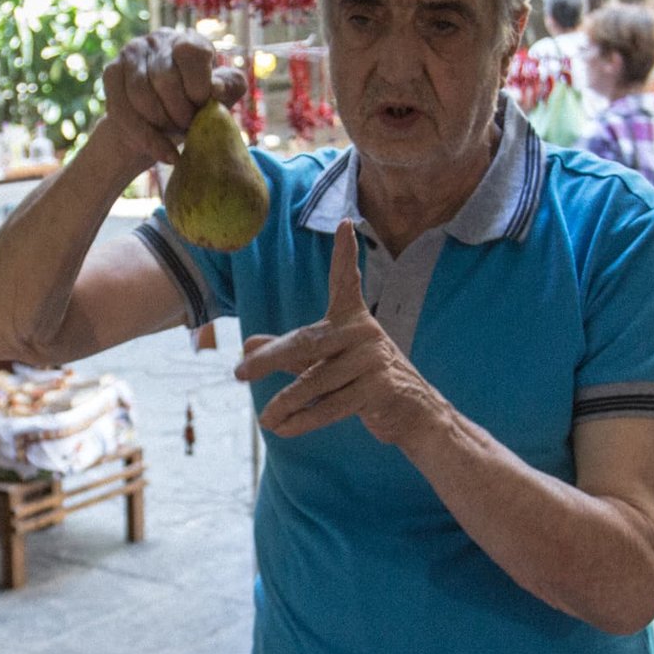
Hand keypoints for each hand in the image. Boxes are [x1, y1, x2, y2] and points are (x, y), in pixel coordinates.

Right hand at [99, 29, 246, 165]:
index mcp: (190, 40)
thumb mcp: (221, 99)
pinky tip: (164, 153)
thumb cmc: (196, 109)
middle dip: (180, 113)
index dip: (198, 86)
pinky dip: (146, 138)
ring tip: (174, 134)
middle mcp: (160, 39)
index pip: (193, 53)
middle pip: (165, 80)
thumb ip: (229, 88)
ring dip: (161, 125)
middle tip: (188, 126)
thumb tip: (215, 87)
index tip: (201, 106)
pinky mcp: (112, 71)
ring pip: (141, 95)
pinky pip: (122, 109)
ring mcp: (132, 52)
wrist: (159, 131)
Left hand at [235, 223, 444, 445]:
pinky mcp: (379, 388)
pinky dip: (304, 419)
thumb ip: (289, 351)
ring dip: (286, 403)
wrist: (414, 413)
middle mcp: (364, 332)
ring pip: (316, 381)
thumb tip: (248, 345)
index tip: (345, 225)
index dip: (345, 255)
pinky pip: (332, 405)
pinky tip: (284, 428)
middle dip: (270, 359)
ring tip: (265, 418)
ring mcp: (374, 360)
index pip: (346, 281)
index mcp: (353, 318)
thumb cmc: (363, 380)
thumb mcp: (325, 361)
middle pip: (307, 343)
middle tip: (240, 372)